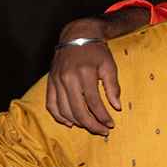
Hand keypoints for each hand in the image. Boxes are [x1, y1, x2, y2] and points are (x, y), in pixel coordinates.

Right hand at [47, 20, 119, 134]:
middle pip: (77, 110)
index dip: (102, 116)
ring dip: (78, 123)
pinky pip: (51, 104)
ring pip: (64, 110)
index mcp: (85, 73)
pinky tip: (70, 122)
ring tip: (91, 126)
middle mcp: (68, 77)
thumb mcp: (109, 65)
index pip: (93, 102)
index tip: (110, 125)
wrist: (76, 36)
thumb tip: (117, 107)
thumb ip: (113, 87)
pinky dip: (59, 116)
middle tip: (102, 131)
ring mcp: (56, 80)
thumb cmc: (96, 51)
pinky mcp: (50, 82)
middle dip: (91, 125)